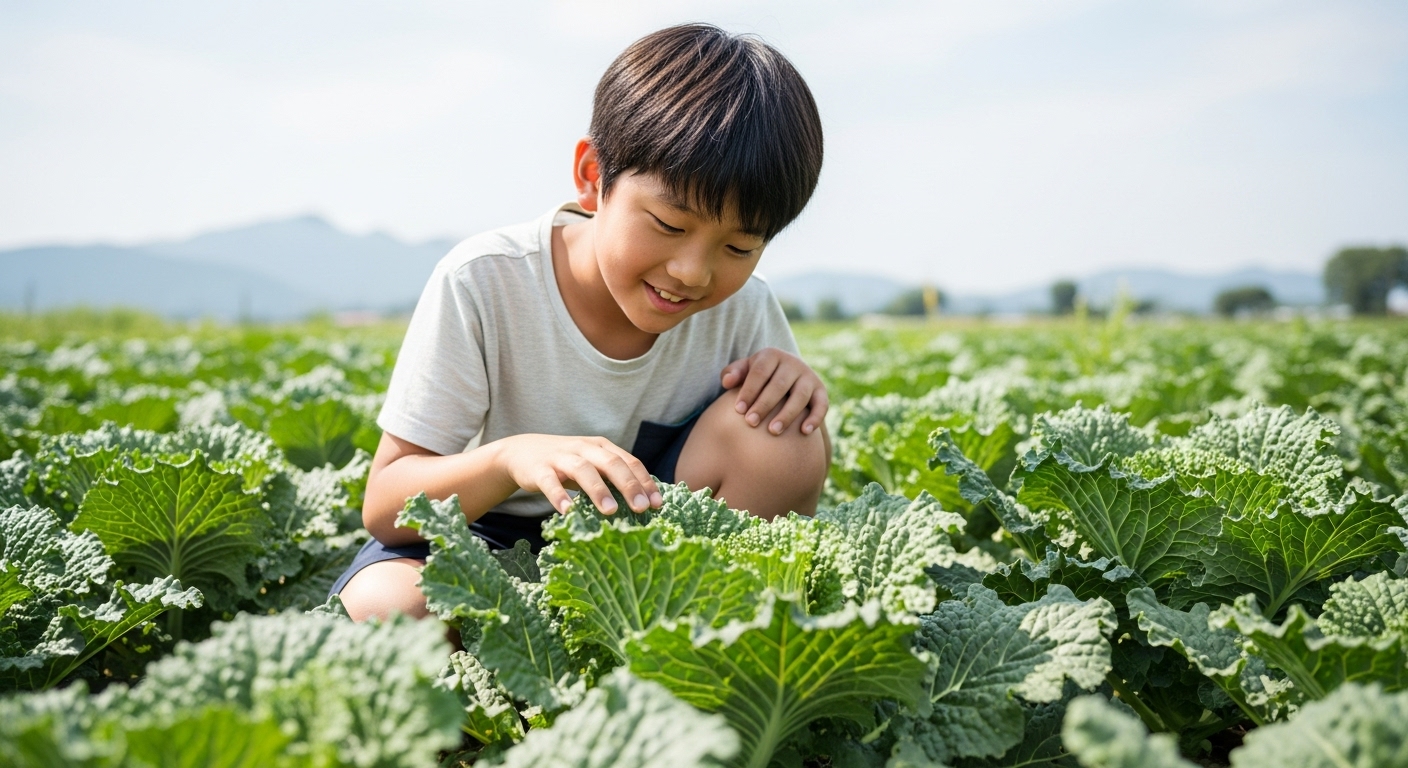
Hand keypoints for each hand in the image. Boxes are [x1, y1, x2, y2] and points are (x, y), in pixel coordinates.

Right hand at [489, 434, 662, 514]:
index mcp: (601, 447)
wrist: (522, 452)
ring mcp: (561, 457)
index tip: (657, 504)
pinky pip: (550, 482)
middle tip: (641, 508)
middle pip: (611, 463)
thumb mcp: (592, 465)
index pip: (629, 462)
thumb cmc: (566, 465)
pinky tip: (567, 511)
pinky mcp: (539, 469)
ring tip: (610, 511)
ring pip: (583, 470)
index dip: (645, 482)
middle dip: (628, 485)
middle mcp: (584, 448)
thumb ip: (612, 479)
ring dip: (598, 489)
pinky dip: (559, 496)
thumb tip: (644, 504)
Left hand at [720, 348, 828, 435]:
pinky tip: (804, 432)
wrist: (787, 374)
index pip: (760, 372)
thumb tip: (727, 382)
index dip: (749, 391)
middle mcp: (793, 363)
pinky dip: (815, 417)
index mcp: (771, 355)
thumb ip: (733, 373)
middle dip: (764, 405)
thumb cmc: (759, 376)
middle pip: (779, 385)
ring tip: (773, 431)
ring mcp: (809, 376)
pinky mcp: (821, 390)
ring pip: (800, 395)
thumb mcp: (745, 370)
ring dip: (787, 414)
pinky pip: (822, 404)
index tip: (738, 410)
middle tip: (751, 422)